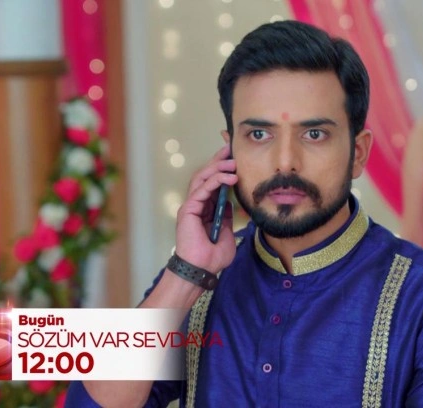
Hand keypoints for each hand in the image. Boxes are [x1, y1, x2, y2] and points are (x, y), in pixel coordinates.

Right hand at [175, 145, 237, 272]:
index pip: (212, 183)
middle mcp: (195, 205)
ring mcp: (191, 206)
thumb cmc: (212, 257)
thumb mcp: (227, 234)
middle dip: (218, 161)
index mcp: (204, 210)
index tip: (233, 157)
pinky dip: (216, 180)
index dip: (221, 169)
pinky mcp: (189, 209)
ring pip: (202, 179)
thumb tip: (229, 203)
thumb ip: (227, 218)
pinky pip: (202, 189)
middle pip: (205, 176)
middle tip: (230, 149)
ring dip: (217, 168)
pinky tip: (230, 177)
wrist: (201, 269)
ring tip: (232, 161)